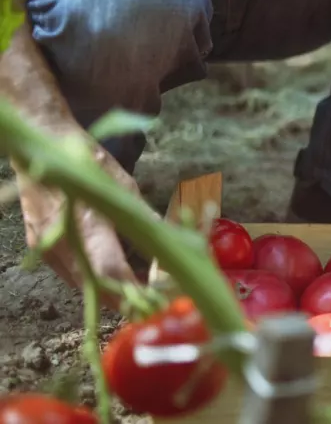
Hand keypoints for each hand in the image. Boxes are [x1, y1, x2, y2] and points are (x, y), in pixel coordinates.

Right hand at [14, 129, 141, 307]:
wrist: (42, 147)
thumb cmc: (88, 163)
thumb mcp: (123, 186)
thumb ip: (144, 218)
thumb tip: (172, 241)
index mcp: (86, 225)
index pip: (111, 271)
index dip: (134, 291)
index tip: (156, 300)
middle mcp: (62, 243)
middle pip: (97, 287)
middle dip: (126, 300)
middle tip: (153, 301)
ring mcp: (48, 249)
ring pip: (84, 285)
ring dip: (111, 291)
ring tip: (140, 288)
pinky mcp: (41, 250)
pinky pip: (72, 275)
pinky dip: (94, 279)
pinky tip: (114, 273)